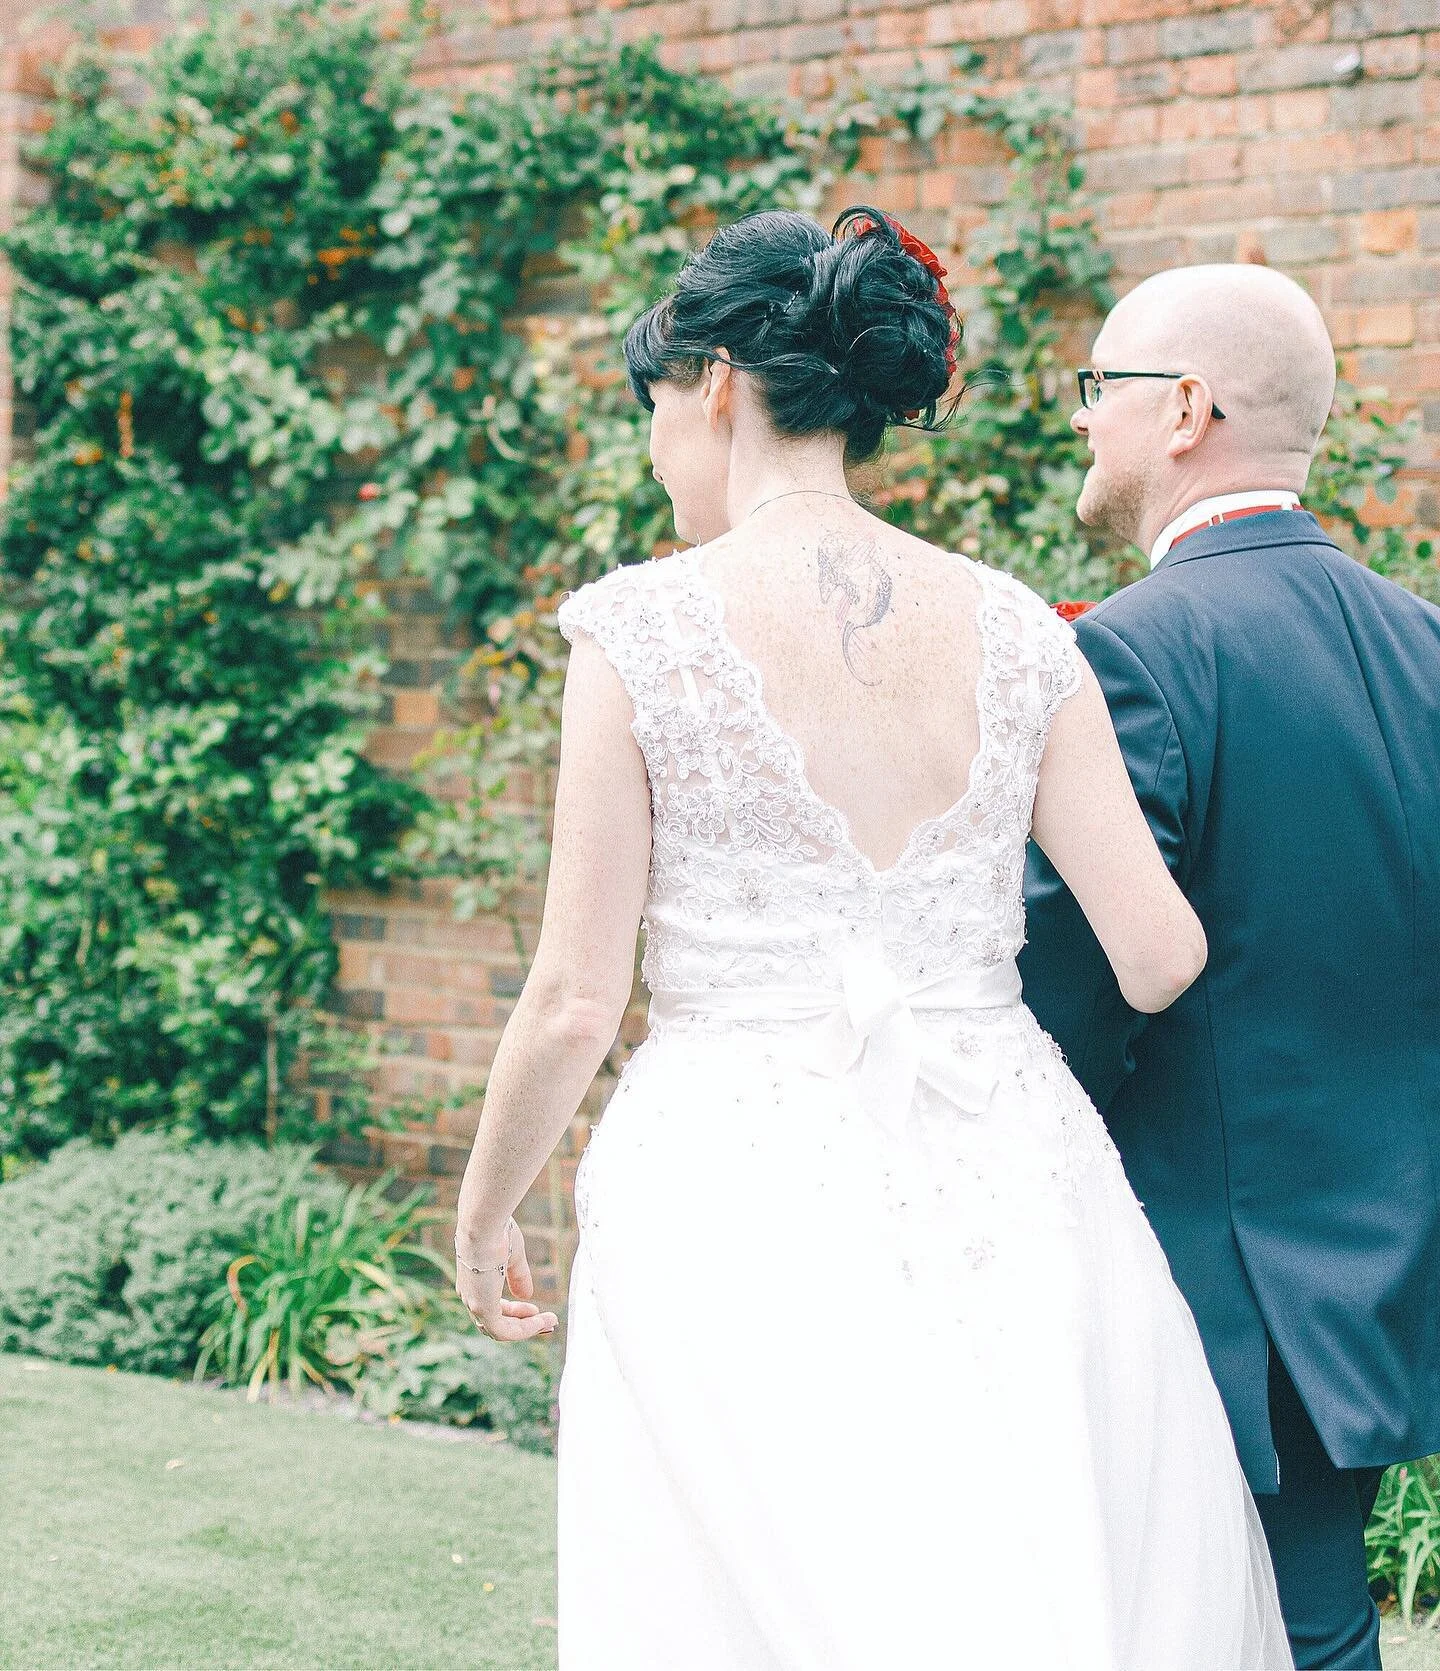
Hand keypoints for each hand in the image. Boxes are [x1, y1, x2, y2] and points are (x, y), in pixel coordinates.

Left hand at [454, 1219, 558, 1341]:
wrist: (484, 1224)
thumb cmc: (497, 1231)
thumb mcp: (512, 1256)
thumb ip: (518, 1277)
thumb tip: (526, 1295)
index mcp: (474, 1283)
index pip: (493, 1307)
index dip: (515, 1312)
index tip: (535, 1310)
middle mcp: (470, 1296)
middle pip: (497, 1322)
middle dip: (523, 1323)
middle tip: (546, 1321)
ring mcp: (475, 1304)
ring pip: (501, 1330)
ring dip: (527, 1328)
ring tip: (550, 1322)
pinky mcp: (483, 1308)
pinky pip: (505, 1330)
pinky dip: (525, 1329)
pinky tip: (541, 1321)